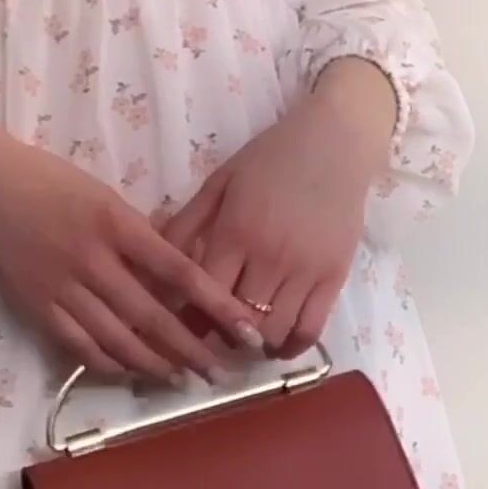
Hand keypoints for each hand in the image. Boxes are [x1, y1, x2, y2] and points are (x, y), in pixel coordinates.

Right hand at [0, 126, 265, 384]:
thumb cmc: (50, 181)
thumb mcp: (104, 194)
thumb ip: (137, 234)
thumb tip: (176, 273)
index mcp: (115, 223)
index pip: (176, 270)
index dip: (213, 303)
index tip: (243, 327)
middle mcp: (92, 258)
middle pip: (151, 315)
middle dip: (190, 348)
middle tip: (220, 371)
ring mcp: (62, 286)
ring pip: (117, 339)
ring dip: (154, 364)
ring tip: (182, 377)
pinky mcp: (37, 306)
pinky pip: (80, 346)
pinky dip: (110, 363)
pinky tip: (132, 370)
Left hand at [162, 79, 390, 359]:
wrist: (335, 142)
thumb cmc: (270, 158)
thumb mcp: (219, 182)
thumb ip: (186, 223)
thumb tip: (152, 262)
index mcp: (235, 232)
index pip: (204, 294)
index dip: (188, 318)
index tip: (178, 326)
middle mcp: (270, 257)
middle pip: (237, 322)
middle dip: (217, 337)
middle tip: (207, 339)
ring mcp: (306, 270)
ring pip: (273, 332)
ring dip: (253, 345)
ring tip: (240, 340)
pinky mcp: (335, 277)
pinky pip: (311, 329)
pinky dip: (290, 346)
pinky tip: (276, 344)